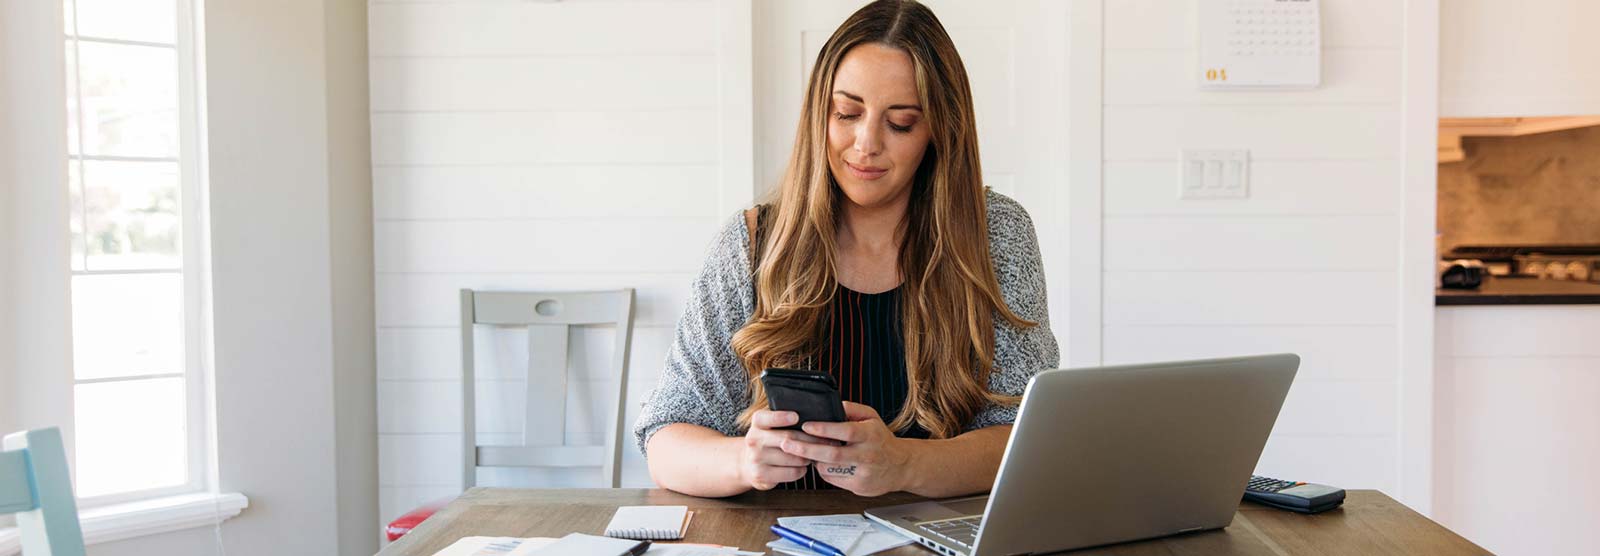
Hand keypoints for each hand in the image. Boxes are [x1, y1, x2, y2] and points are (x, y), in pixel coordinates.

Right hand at [738, 410, 830, 490]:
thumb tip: (815, 421)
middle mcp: (753, 440)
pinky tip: (802, 467)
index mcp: (757, 423)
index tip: (796, 417)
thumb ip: (784, 421)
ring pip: (793, 458)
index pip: (766, 417)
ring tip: (814, 455)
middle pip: (788, 438)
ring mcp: (756, 459)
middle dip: (811, 440)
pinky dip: (802, 470)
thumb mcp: (769, 427)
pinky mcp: (761, 476)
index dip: (781, 417)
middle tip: (828, 441)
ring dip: (808, 457)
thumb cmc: (768, 443)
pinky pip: (791, 472)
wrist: (748, 464)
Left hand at [782, 402, 914, 496]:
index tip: (806, 425)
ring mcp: (863, 473)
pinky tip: (820, 462)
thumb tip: (833, 403)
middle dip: (806, 448)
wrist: (901, 466)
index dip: (824, 429)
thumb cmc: (881, 439)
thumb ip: (852, 409)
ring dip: (813, 460)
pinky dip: (823, 471)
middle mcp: (867, 455)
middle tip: (786, 443)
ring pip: (829, 468)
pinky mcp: (859, 487)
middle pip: (832, 454)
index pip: (845, 431)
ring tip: (801, 450)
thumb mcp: (872, 417)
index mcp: (870, 435)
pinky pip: (833, 479)